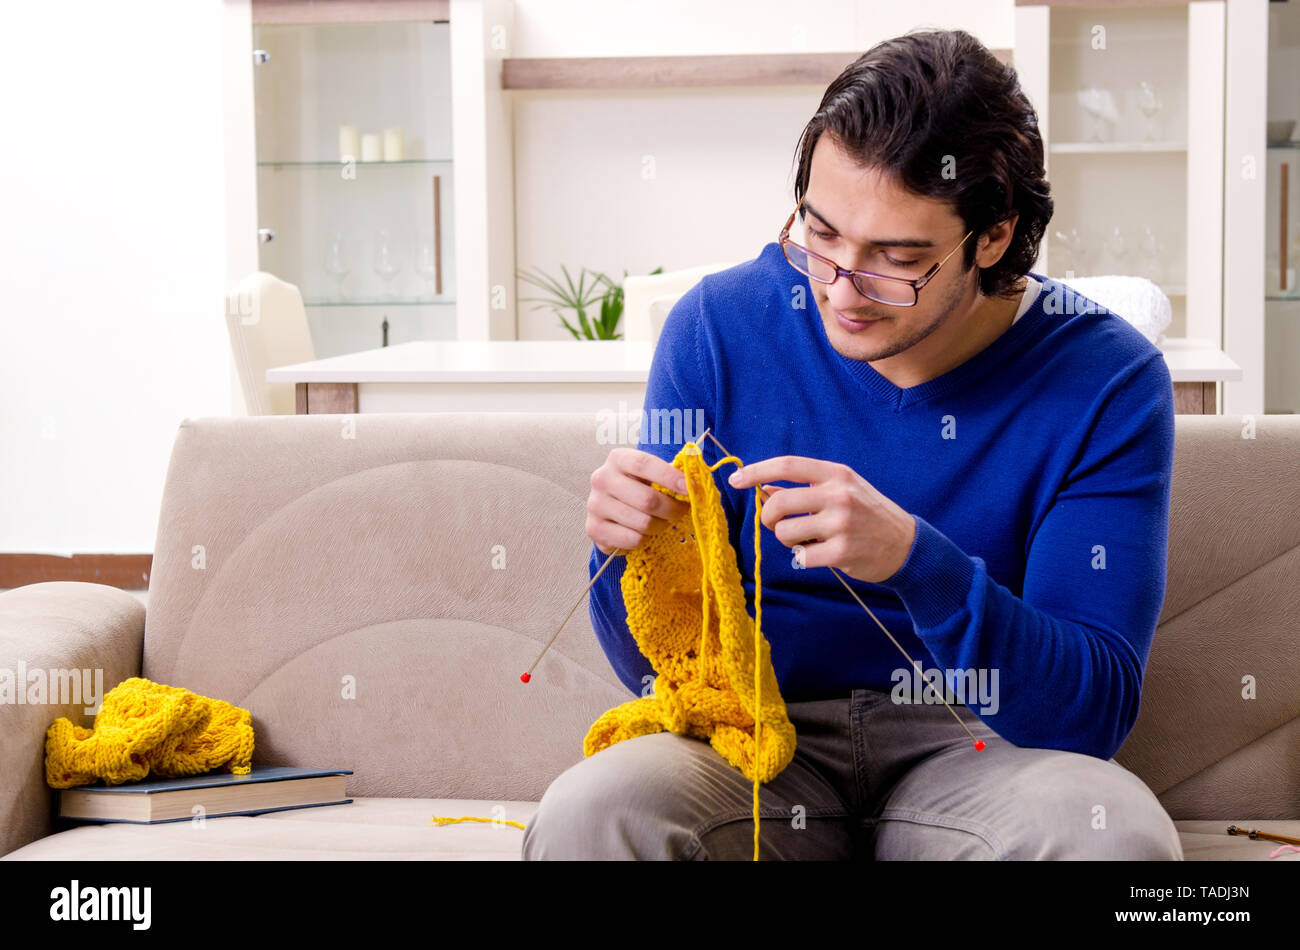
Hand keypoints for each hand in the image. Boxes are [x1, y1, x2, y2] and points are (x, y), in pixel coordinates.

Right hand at [587, 448, 691, 555]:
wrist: (609, 511)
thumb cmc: (637, 488)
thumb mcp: (649, 475)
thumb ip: (669, 474)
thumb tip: (695, 483)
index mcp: (617, 459)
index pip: (645, 464)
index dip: (670, 476)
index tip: (691, 488)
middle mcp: (602, 479)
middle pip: (647, 500)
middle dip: (672, 509)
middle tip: (682, 512)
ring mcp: (595, 505)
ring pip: (643, 523)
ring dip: (660, 526)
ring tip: (661, 522)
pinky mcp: (594, 529)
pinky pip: (633, 540)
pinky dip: (645, 540)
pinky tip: (643, 533)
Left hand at [727, 456, 916, 583]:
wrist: (907, 545)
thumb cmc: (868, 514)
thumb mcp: (842, 490)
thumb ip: (806, 488)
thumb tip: (765, 489)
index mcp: (836, 474)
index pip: (788, 465)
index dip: (756, 471)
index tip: (735, 479)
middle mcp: (838, 495)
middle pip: (779, 504)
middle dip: (768, 518)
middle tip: (774, 524)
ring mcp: (841, 524)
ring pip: (785, 533)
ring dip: (788, 540)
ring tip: (808, 540)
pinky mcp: (841, 552)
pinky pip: (801, 557)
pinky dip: (805, 558)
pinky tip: (823, 554)